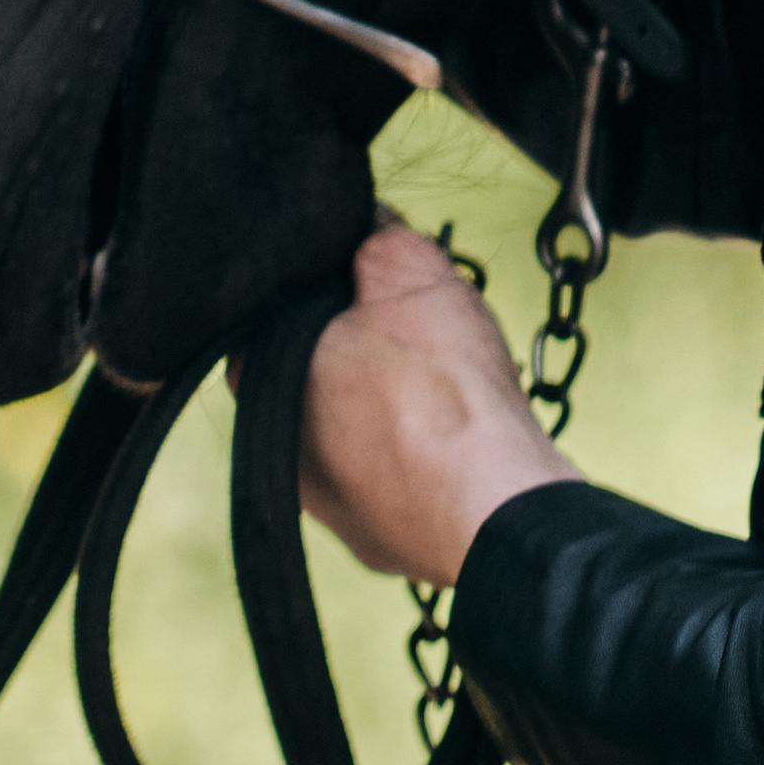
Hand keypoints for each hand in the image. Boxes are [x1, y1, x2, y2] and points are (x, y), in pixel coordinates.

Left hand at [298, 220, 577, 587]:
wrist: (496, 506)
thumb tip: (366, 224)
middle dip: (358, 346)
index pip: (270, 318)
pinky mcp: (375, 540)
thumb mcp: (409, 268)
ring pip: (354, 430)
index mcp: (268, 380)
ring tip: (444, 384)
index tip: (367, 278)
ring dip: (392, 405)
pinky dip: (419, 454)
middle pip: (315, 374)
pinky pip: (392, 478)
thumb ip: (375, 236)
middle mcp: (282, 452)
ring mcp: (328, 507)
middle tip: (415, 326)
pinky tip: (456, 436)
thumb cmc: (442, 388)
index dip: (320, 288)